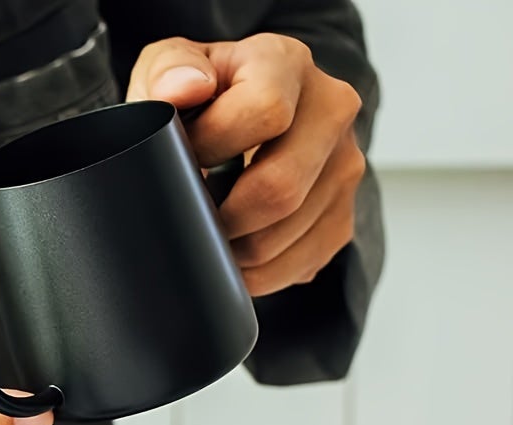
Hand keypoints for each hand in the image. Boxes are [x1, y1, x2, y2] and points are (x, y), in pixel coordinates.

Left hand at [128, 34, 364, 296]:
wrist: (247, 122)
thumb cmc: (206, 100)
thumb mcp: (174, 70)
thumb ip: (168, 71)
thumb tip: (181, 90)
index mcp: (287, 63)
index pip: (266, 112)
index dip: (214, 148)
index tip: (187, 161)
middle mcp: (331, 109)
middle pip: (281, 189)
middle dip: (225, 218)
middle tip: (196, 217)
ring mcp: (345, 166)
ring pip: (284, 237)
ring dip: (236, 252)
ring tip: (212, 234)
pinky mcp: (343, 216)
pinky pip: (298, 264)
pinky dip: (256, 274)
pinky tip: (237, 252)